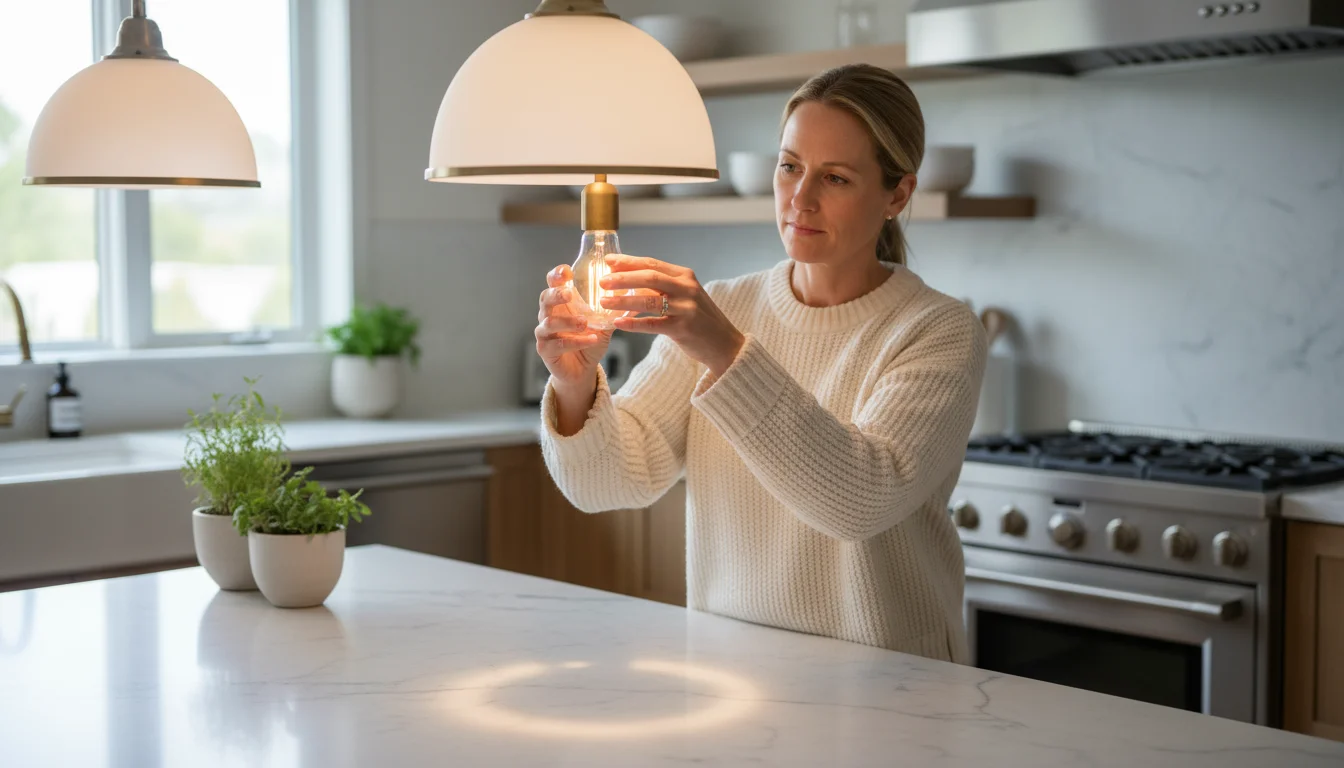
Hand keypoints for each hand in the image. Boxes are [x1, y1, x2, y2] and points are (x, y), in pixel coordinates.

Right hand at [535, 264, 611, 394]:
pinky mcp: (546, 351)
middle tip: (570, 294)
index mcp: (561, 303)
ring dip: (568, 322)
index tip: (567, 271)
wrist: (582, 369)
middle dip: (556, 294)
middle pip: (545, 298)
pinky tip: (591, 340)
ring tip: (584, 323)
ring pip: (549, 323)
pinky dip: (575, 342)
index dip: (557, 275)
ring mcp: (544, 333)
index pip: (553, 283)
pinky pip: (558, 344)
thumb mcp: (604, 322)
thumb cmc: (589, 340)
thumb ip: (614, 309)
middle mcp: (548, 315)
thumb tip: (635, 293)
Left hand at [598, 255, 745, 377]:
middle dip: (622, 278)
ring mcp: (686, 308)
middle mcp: (687, 288)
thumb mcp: (685, 295)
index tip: (608, 261)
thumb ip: (663, 287)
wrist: (724, 343)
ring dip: (623, 301)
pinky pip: (653, 324)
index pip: (652, 264)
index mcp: (685, 276)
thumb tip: (629, 279)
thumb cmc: (700, 319)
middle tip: (602, 281)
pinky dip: (634, 323)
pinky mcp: (683, 328)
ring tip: (604, 302)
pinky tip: (618, 323)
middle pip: (649, 277)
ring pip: (649, 300)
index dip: (628, 262)